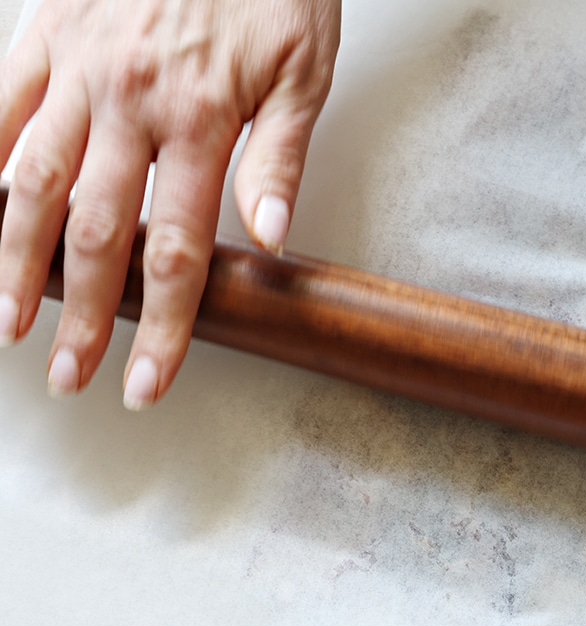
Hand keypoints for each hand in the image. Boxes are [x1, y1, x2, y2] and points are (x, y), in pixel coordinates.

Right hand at [0, 0, 339, 407]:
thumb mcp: (307, 71)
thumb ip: (283, 159)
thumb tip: (270, 241)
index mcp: (201, 120)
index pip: (176, 252)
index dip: (160, 327)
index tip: (147, 382)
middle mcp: (129, 102)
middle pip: (94, 235)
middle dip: (82, 316)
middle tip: (71, 375)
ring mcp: (78, 67)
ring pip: (29, 180)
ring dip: (14, 259)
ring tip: (9, 320)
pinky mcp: (46, 31)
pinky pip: (0, 106)